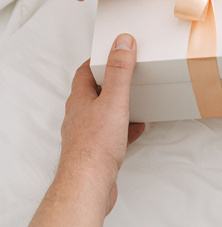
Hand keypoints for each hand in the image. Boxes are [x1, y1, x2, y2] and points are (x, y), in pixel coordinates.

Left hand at [58, 33, 143, 213]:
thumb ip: (120, 70)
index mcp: (80, 99)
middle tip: (125, 73)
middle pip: (93, 91)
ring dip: (118, 105)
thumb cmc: (96, 146)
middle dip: (110, 81)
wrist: (89, 184)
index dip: (99, 60)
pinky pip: (111, 133)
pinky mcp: (96, 151)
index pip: (85, 72)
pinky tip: (137, 129)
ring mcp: (86, 133)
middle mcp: (80, 115)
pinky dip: (125, 127)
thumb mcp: (114, 100)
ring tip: (135, 99)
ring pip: (103, 113)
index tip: (113, 52)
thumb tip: (122, 42)